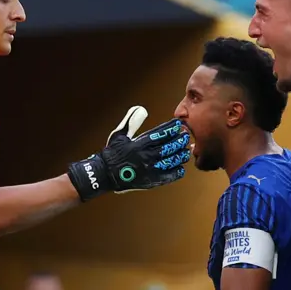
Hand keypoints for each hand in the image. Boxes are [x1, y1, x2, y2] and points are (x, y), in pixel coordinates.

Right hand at [67, 106, 190, 200]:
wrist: (104, 174)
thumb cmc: (112, 153)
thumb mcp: (120, 134)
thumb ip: (132, 121)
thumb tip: (141, 109)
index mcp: (139, 144)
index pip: (160, 134)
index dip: (171, 129)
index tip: (178, 125)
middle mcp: (146, 156)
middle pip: (168, 146)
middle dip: (179, 140)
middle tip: (186, 136)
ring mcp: (149, 169)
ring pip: (171, 161)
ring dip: (180, 155)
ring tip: (186, 150)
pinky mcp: (150, 180)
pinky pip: (168, 176)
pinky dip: (176, 172)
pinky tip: (181, 167)